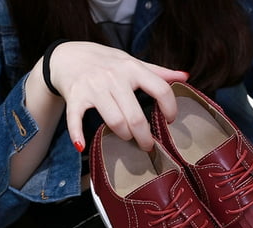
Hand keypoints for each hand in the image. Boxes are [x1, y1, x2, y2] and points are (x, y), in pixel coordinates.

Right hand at [49, 41, 188, 150]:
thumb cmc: (105, 62)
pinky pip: (76, 119)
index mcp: (132, 68)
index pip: (161, 89)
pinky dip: (77, 134)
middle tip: (147, 145)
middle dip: (144, 137)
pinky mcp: (75, 97)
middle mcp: (114, 77)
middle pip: (136, 117)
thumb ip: (158, 72)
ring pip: (115, 122)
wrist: (68, 56)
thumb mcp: (132, 62)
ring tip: (127, 137)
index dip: (170, 108)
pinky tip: (81, 146)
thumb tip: (185, 76)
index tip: (170, 120)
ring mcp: (94, 87)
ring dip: (124, 135)